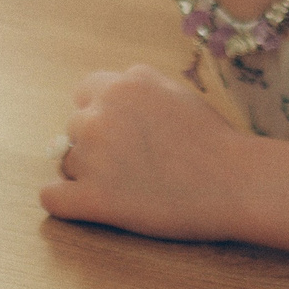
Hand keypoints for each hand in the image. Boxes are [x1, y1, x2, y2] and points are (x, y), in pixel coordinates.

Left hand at [41, 64, 288, 257]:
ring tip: (126, 187)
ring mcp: (93, 155)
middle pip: (74, 128)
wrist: (236, 183)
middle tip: (131, 165)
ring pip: (65, 162)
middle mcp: (101, 113)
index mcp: (123, 83)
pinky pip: (51, 197)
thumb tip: (102, 102)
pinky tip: (87, 206)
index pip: (85, 93)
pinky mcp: (94, 197)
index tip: (122, 134)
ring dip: (86, 174)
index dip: (101, 114)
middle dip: (95, 145)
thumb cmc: (215, 142)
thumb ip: (136, 92)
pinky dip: (65, 202)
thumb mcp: (176, 93)